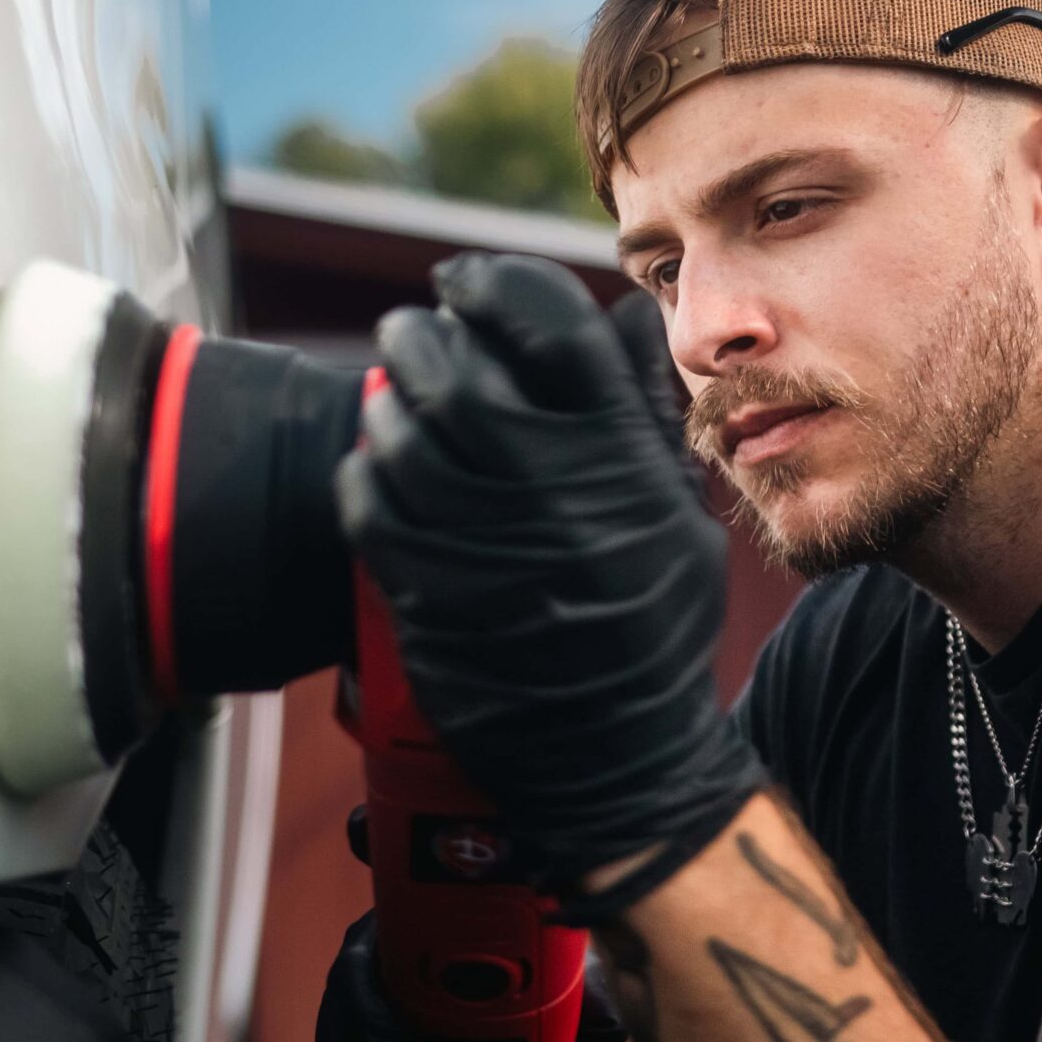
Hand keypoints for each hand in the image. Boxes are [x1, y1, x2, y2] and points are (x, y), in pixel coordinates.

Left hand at [334, 253, 764, 892]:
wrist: (621, 761)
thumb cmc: (652, 628)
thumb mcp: (678, 513)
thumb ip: (643, 413)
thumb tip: (622, 318)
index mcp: (621, 462)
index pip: (551, 327)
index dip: (496, 283)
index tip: (465, 280)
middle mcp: (553, 494)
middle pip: (459, 372)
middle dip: (424, 334)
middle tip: (415, 332)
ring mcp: (485, 546)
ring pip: (403, 434)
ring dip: (388, 401)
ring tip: (396, 399)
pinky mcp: (429, 596)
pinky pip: (368, 505)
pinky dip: (364, 474)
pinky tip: (379, 471)